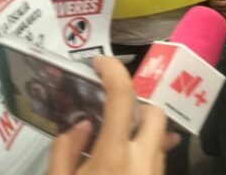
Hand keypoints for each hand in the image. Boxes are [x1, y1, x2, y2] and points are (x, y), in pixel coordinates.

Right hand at [47, 57, 179, 174]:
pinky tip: (127, 162)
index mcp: (114, 157)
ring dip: (140, 131)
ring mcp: (157, 172)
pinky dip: (145, 151)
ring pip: (160, 136)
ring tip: (116, 141)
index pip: (122, 97)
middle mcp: (143, 160)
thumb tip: (82, 124)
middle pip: (154, 112)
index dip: (113, 70)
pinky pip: (159, 156)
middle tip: (113, 113)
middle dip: (137, 105)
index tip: (100, 63)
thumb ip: (65, 150)